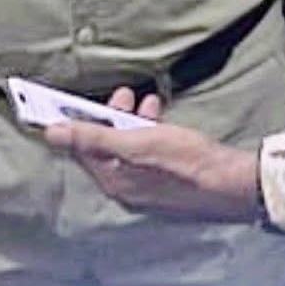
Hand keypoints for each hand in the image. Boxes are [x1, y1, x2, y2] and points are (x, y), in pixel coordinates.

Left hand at [44, 87, 259, 221]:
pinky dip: (149, 133)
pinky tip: (161, 118)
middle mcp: (127, 190)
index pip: (81, 150)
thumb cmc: (186, 162)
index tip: (72, 101)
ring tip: (144, 101)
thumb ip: (93, 137)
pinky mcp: (168, 182)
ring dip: (132, 122)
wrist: (233, 183)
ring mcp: (148, 188)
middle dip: (110, 118)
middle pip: (106, 149)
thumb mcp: (135, 143)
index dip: (76, 123)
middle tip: (120, 95)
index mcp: (114, 182)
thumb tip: (50, 133)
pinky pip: (147, 154)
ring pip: (129, 149)